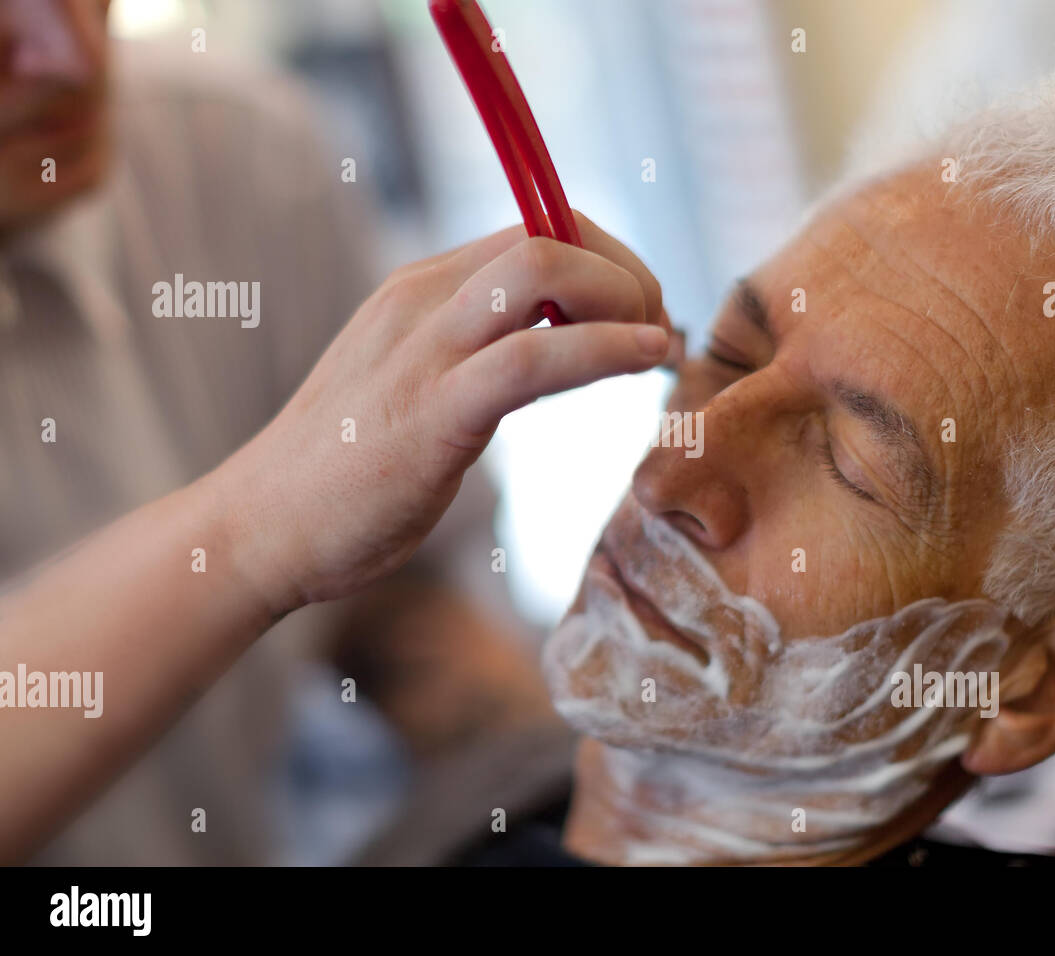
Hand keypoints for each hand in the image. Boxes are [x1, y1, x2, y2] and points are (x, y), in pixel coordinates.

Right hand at [215, 212, 673, 613]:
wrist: (256, 531)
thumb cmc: (344, 472)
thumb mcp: (416, 387)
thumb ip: (480, 356)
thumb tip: (562, 348)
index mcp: (418, 290)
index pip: (535, 229)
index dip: (608, 259)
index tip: (643, 312)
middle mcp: (419, 300)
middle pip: (551, 234)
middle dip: (628, 271)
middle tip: (660, 330)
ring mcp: (421, 351)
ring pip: (544, 272)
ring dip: (627, 297)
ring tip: (660, 345)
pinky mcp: (429, 412)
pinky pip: (533, 357)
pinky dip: (605, 348)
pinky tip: (646, 357)